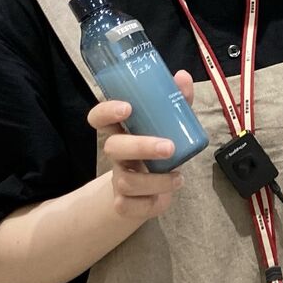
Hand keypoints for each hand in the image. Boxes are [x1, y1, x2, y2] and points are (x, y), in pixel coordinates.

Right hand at [87, 69, 194, 220]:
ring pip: (125, 180)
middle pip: (113, 148)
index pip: (99, 117)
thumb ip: (177, 100)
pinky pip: (129, 207)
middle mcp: (116, 153)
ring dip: (156, 180)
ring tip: (178, 178)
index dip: (107, 111)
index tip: (128, 107)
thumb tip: (182, 76)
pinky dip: (150, 204)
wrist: (147, 190)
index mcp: (122, 130)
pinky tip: (164, 199)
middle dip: (141, 146)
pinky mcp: (124, 203)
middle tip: (169, 147)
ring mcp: (118, 178)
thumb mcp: (170, 122)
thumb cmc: (159, 146)